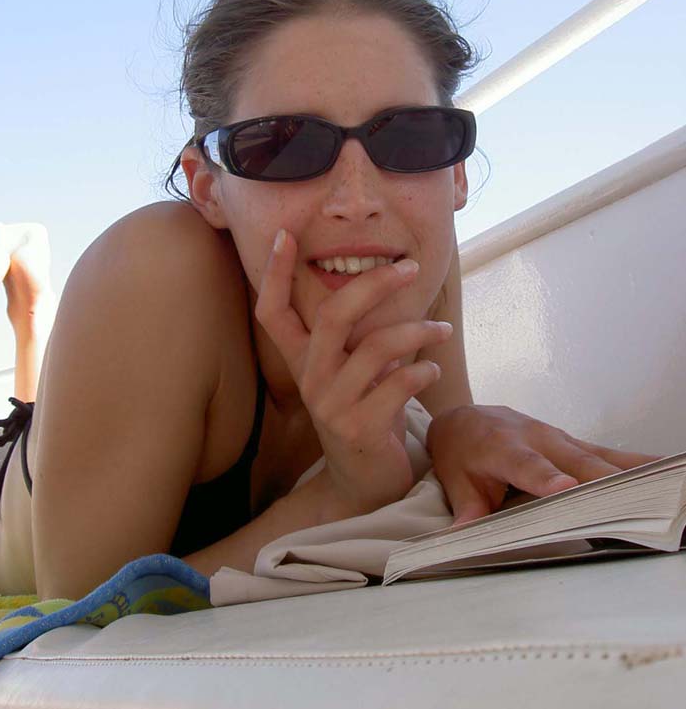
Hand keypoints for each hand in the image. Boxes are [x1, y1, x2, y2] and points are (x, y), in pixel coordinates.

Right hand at [254, 229, 453, 515]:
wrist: (366, 481)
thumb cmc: (365, 410)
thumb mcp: (350, 369)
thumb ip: (354, 334)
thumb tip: (383, 279)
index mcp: (301, 359)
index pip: (272, 311)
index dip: (274, 273)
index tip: (285, 234)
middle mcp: (309, 379)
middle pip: (332, 315)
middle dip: (374, 284)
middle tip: (410, 268)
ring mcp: (331, 405)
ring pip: (375, 348)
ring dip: (417, 331)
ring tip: (442, 328)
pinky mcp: (359, 429)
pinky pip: (398, 385)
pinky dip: (422, 370)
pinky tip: (431, 368)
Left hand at [427, 404, 660, 525]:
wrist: (465, 420)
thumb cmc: (461, 454)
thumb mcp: (456, 481)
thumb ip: (467, 509)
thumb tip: (463, 538)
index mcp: (503, 447)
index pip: (528, 465)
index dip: (547, 478)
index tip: (567, 489)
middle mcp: (537, 438)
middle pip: (575, 463)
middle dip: (602, 483)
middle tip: (631, 503)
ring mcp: (560, 439)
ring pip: (598, 457)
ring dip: (628, 473)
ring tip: (662, 486)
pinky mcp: (573, 444)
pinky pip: (607, 454)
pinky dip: (635, 464)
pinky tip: (663, 470)